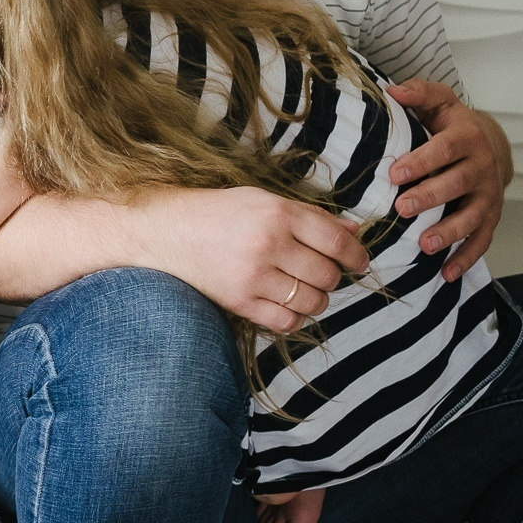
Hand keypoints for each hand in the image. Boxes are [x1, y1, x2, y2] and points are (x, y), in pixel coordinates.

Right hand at [139, 186, 368, 332]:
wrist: (164, 231)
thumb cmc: (217, 213)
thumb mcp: (263, 201)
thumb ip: (309, 216)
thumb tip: (354, 230)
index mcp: (277, 213)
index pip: (337, 241)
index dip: (356, 256)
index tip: (359, 263)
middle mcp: (267, 244)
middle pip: (328, 275)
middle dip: (333, 278)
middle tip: (322, 274)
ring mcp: (252, 276)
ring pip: (312, 301)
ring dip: (316, 300)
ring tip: (303, 290)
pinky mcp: (238, 301)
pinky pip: (286, 321)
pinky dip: (295, 318)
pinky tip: (285, 305)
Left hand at [386, 81, 511, 281]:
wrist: (487, 143)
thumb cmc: (449, 125)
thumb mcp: (438, 103)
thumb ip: (419, 94)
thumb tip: (392, 90)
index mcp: (466, 138)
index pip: (445, 149)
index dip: (422, 161)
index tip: (395, 174)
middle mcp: (482, 167)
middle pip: (458, 184)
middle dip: (431, 197)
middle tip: (404, 208)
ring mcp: (488, 195)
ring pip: (472, 216)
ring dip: (449, 232)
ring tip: (425, 245)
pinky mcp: (489, 218)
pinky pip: (481, 241)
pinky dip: (466, 258)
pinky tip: (445, 274)